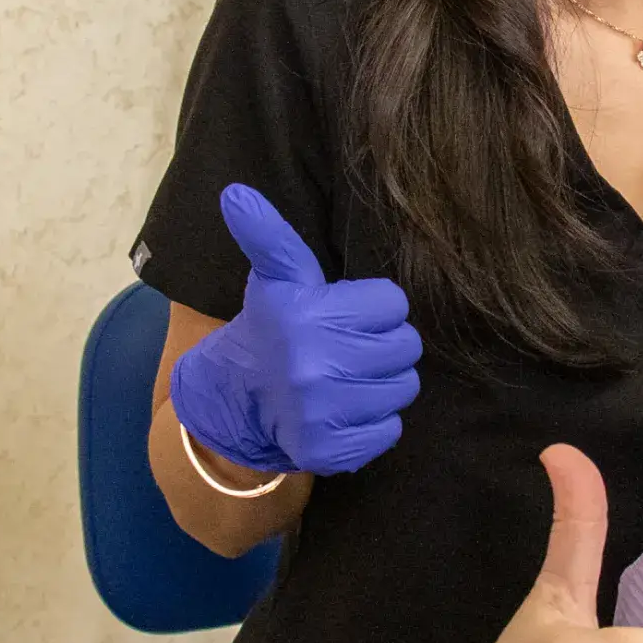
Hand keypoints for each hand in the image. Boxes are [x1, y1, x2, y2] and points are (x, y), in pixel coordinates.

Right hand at [168, 185, 420, 476]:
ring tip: (348, 378)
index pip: (394, 304)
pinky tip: (345, 411)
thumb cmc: (272, 330)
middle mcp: (314, 365)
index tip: (345, 316)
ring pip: (404, 388)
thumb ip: (270, 236)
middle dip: (383, 345)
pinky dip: (374, 423)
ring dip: (383, 383)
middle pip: (406, 347)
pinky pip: (390, 430)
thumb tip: (236, 192)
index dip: (374, 309)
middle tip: (349, 349)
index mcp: (306, 316)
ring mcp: (323, 412)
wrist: (236, 401)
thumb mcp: (275, 280)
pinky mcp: (331, 450)